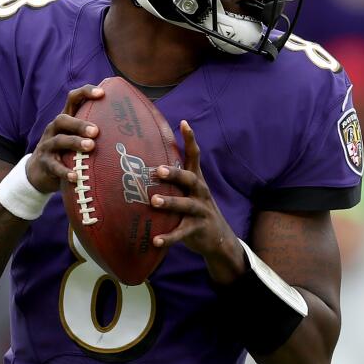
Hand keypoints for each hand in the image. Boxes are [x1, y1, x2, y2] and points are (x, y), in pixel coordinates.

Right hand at [25, 85, 103, 192]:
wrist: (40, 172)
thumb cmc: (68, 151)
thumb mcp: (78, 137)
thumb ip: (96, 132)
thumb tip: (132, 131)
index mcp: (66, 119)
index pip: (73, 99)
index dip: (85, 92)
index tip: (102, 93)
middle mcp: (54, 129)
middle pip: (62, 119)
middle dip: (80, 123)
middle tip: (96, 131)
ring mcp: (47, 146)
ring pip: (59, 140)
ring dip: (75, 143)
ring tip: (91, 147)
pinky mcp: (45, 163)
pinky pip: (54, 166)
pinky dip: (64, 171)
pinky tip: (75, 176)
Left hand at [150, 120, 245, 284]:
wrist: (219, 238)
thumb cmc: (195, 210)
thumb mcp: (189, 192)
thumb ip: (173, 179)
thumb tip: (143, 163)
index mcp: (196, 180)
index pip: (194, 156)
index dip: (190, 139)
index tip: (183, 123)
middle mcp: (200, 193)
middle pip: (190, 179)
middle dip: (175, 173)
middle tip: (158, 170)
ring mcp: (200, 211)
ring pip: (186, 205)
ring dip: (170, 202)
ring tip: (154, 201)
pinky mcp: (197, 230)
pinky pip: (182, 233)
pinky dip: (169, 237)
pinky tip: (156, 240)